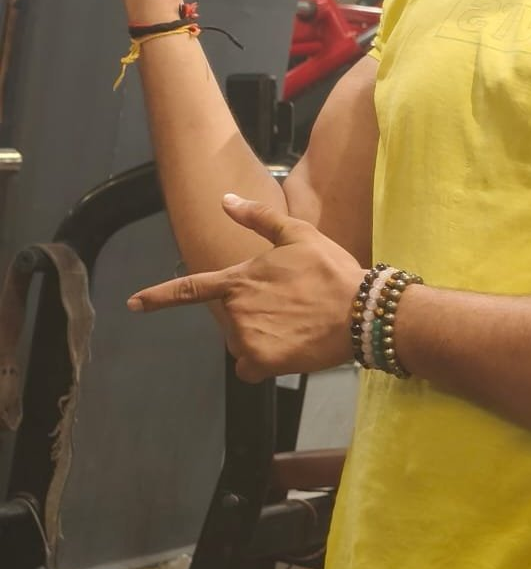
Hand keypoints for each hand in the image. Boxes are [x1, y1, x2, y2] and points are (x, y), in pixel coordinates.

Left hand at [127, 194, 363, 381]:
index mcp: (239, 279)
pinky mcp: (261, 363)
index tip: (133, 304)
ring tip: (296, 325)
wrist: (360, 311)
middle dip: (253, 315)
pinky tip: (291, 347)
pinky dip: (266, 361)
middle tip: (289, 306)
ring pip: (242, 343)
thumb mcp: (299, 234)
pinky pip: (251, 368)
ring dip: (261, 338)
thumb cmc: (330, 270)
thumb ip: (258, 219)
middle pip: (231, 320)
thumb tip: (224, 199)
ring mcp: (246, 338)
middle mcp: (235, 311)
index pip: (190, 289)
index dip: (158, 297)